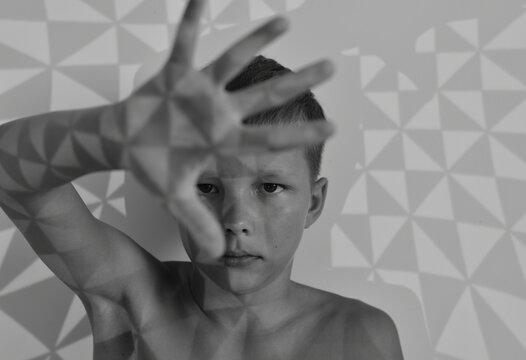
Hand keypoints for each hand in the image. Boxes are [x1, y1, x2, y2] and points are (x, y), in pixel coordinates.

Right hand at [120, 0, 334, 259]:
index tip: (336, 128)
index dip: (301, 135)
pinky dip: (191, 21)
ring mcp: (199, 92)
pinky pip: (184, 43)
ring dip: (256, 42)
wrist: (125, 143)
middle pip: (266, 95)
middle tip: (333, 65)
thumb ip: (198, 222)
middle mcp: (219, 112)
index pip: (269, 139)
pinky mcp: (175, 75)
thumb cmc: (154, 166)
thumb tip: (219, 253)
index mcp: (224, 141)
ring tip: (286, 21)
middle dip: (297, 82)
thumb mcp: (174, 198)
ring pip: (233, 62)